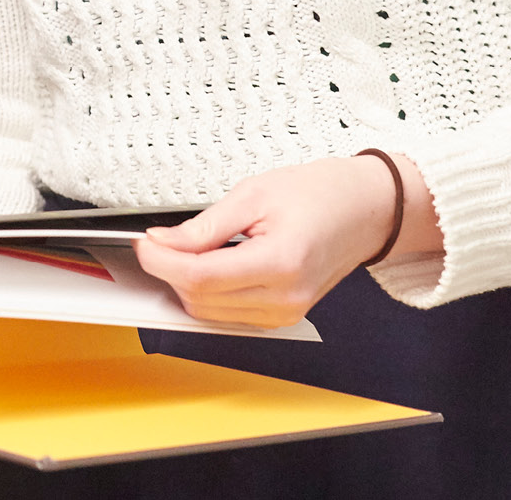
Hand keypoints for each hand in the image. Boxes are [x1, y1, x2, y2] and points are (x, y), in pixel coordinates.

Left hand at [132, 154, 438, 328]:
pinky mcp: (283, 317)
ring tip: (188, 249)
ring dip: (187, 285)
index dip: (162, 261)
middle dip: (170, 271)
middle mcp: (286, 298)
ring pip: (209, 313)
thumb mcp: (254, 194)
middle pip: (200, 299)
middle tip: (160, 240)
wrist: (365, 210)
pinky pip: (227, 316)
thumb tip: (162, 242)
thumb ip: (204, 226)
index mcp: (281, 263)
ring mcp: (287, 313)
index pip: (201, 277)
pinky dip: (208, 294)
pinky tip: (209, 266)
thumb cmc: (319, 194)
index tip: (144, 242)